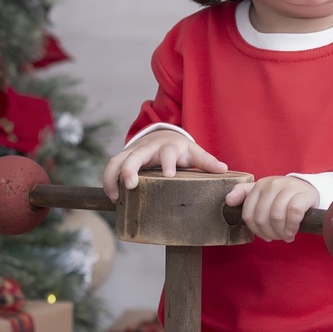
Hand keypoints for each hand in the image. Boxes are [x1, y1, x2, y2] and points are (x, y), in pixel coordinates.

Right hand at [102, 130, 226, 201]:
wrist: (164, 135)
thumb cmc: (180, 148)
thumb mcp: (195, 153)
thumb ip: (207, 162)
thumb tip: (224, 170)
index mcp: (169, 147)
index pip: (168, 153)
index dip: (168, 163)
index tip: (168, 174)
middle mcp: (148, 147)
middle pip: (135, 155)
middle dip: (130, 169)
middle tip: (130, 185)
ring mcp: (133, 152)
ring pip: (117, 160)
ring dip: (112, 177)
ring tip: (115, 197)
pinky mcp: (124, 157)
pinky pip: (111, 167)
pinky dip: (108, 180)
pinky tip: (112, 197)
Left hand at [227, 176, 319, 242]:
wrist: (308, 189)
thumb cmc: (282, 196)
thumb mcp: (262, 192)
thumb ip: (243, 194)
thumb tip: (228, 200)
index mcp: (259, 186)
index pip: (248, 214)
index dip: (255, 230)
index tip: (264, 235)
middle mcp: (272, 184)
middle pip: (261, 218)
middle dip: (269, 233)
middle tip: (277, 237)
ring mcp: (288, 188)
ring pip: (276, 217)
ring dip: (281, 232)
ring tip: (286, 235)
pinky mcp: (303, 194)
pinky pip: (293, 214)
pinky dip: (292, 226)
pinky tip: (293, 230)